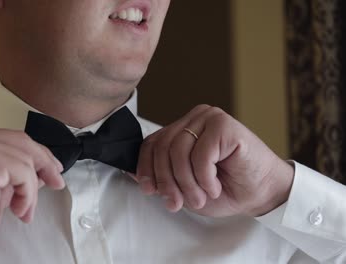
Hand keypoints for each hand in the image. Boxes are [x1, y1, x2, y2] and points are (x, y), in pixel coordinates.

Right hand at [0, 128, 64, 261]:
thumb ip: (14, 173)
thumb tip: (42, 170)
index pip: (13, 138)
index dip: (37, 153)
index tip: (52, 168)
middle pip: (23, 142)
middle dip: (45, 163)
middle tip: (56, 182)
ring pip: (26, 161)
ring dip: (31, 190)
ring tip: (23, 210)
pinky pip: (24, 174)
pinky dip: (28, 195)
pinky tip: (18, 210)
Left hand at [135, 105, 293, 216]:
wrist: (263, 193)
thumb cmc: (226, 188)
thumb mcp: (185, 186)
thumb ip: (162, 177)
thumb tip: (134, 174)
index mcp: (183, 128)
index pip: (152, 143)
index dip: (146, 168)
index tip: (149, 190)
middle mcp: (194, 119)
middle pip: (163, 147)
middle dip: (167, 181)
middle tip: (176, 203)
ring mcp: (210, 118)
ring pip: (179, 152)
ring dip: (187, 183)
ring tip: (199, 198)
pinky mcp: (225, 124)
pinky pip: (201, 154)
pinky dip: (205, 178)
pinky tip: (215, 186)